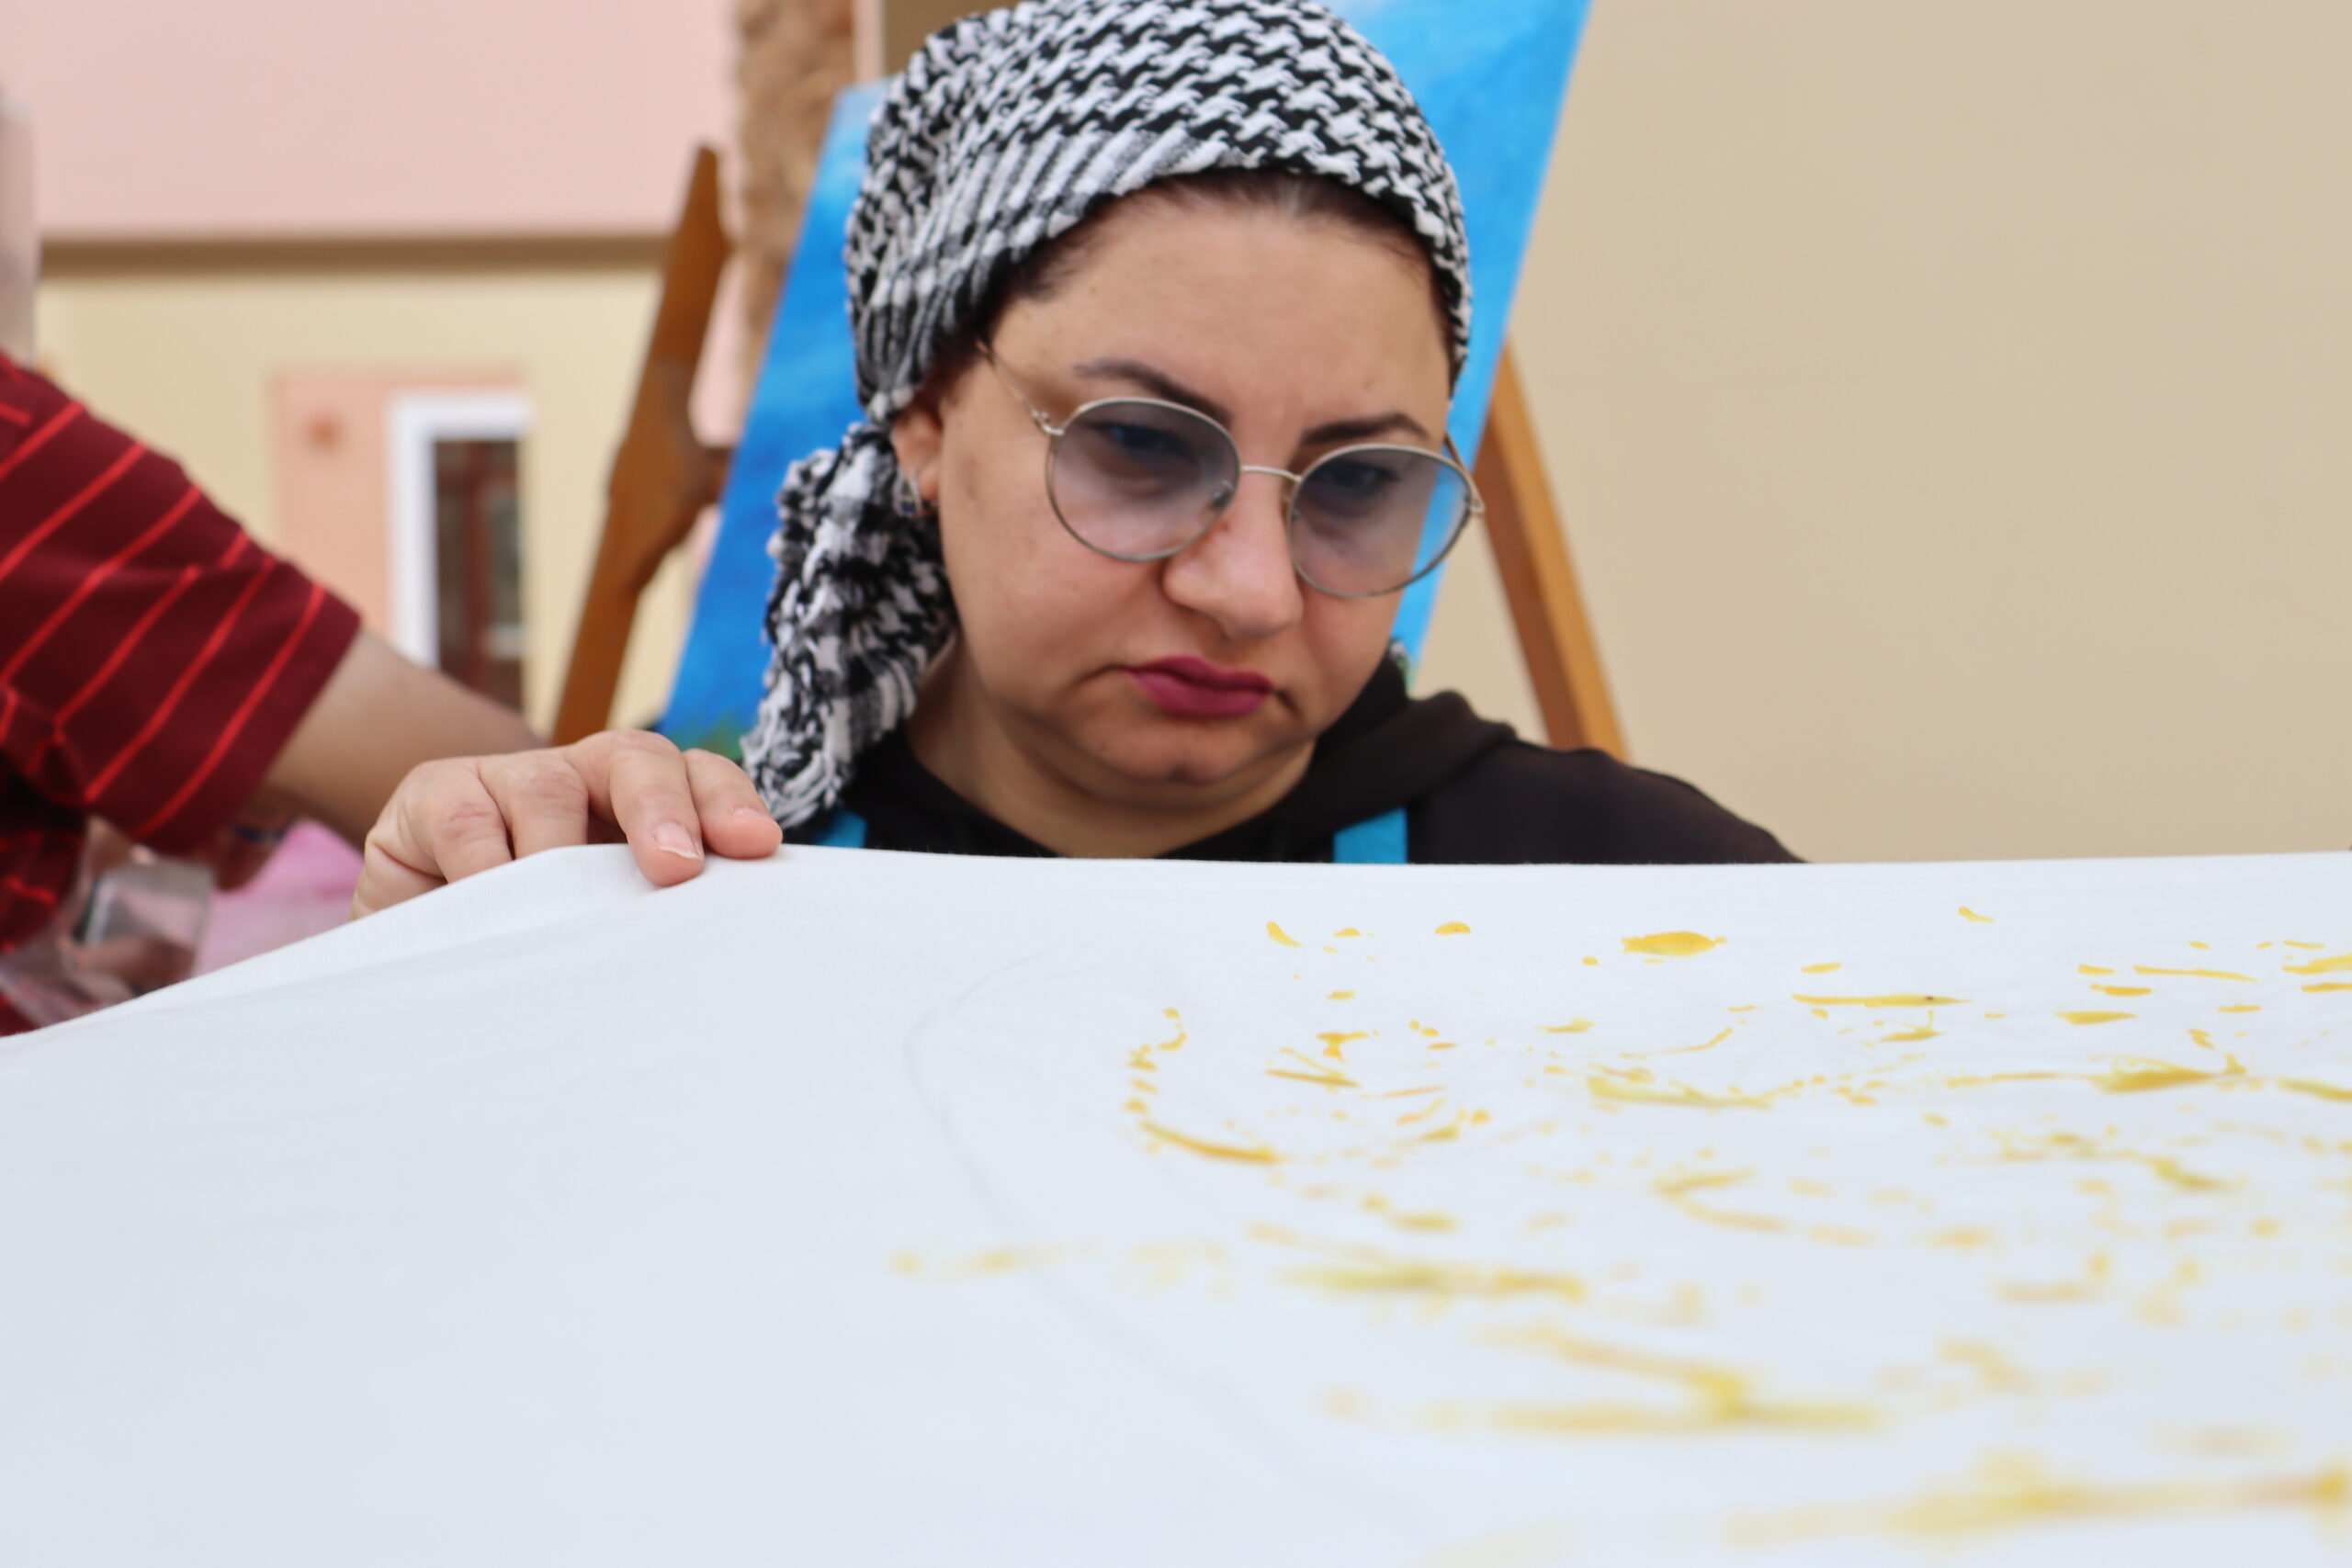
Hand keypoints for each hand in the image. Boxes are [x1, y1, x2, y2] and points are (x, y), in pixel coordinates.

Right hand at [354, 731, 781, 916]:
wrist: (425, 949)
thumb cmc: (539, 946)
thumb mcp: (607, 930)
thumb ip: (657, 921)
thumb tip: (718, 951)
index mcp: (644, 804)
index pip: (701, 778)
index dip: (728, 803)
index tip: (756, 846)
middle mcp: (585, 779)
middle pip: (637, 759)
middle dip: (664, 807)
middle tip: (676, 868)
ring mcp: (510, 779)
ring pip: (550, 789)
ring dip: (564, 854)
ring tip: (572, 917)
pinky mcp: (437, 794)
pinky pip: (468, 819)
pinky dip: (486, 867)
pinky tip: (495, 914)